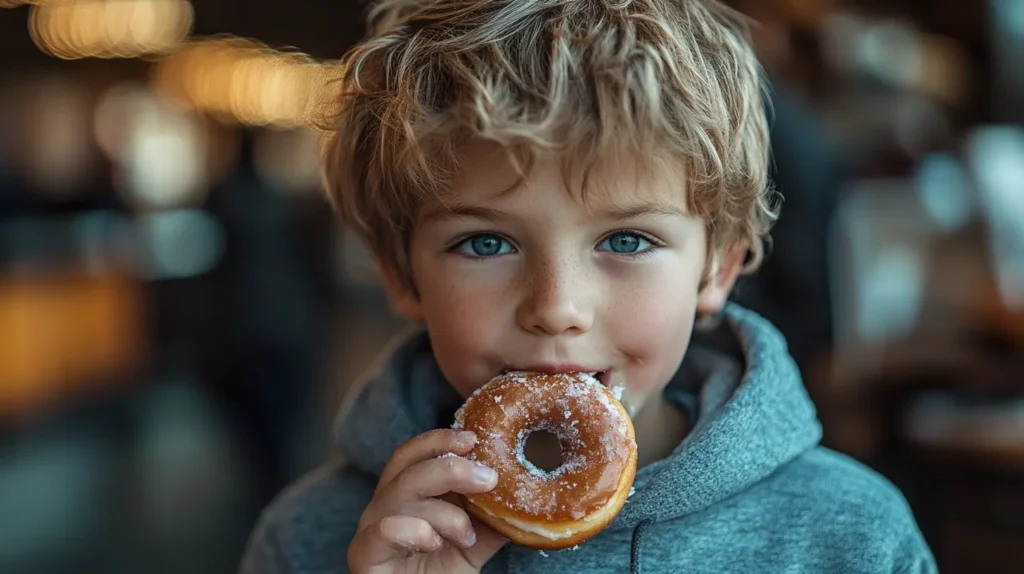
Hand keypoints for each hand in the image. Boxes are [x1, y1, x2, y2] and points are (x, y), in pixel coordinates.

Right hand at [348, 430, 507, 573]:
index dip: (440, 440)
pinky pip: (384, 529)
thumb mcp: (472, 545)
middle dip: (450, 467)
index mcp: (406, 493)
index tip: (473, 439)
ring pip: (400, 496)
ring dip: (444, 512)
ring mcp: (370, 528)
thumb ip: (490, 522)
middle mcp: (384, 505)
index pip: (415, 454)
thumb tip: (521, 499)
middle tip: (488, 478)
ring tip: (466, 535)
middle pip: (407, 467)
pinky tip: (434, 542)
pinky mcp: (364, 555)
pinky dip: (414, 530)